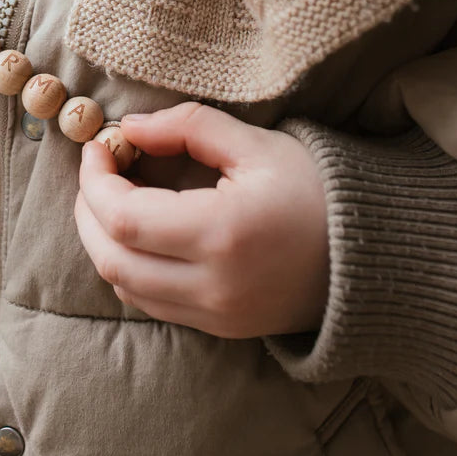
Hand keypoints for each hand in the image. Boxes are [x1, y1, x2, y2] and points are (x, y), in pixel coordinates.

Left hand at [75, 102, 329, 337]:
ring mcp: (215, 315)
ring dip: (102, 240)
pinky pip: (149, 303)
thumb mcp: (256, 143)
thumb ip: (187, 127)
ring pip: (124, 286)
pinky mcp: (219, 328)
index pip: (123, 217)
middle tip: (97, 170)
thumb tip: (130, 128)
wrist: (369, 255)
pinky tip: (137, 232)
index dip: (96, 180)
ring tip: (112, 195)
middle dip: (87, 210)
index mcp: (223, 234)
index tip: (99, 146)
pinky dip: (127, 266)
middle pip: (112, 258)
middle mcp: (213, 286)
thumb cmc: (316, 190)